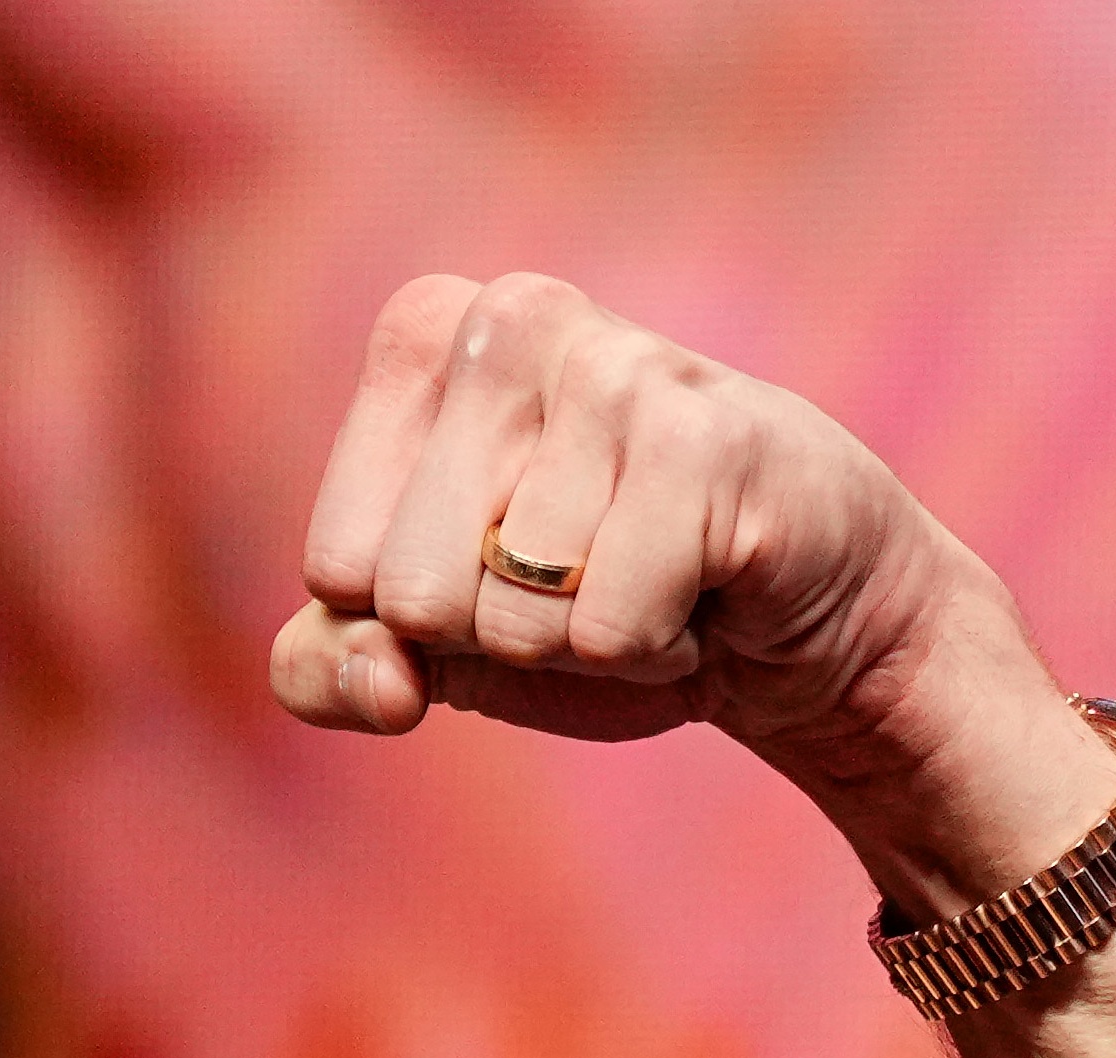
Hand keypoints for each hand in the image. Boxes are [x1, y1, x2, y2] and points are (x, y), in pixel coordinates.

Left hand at [269, 272, 1115, 902]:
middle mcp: (509, 317)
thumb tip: (377, 681)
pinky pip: (607, 627)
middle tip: (584, 577)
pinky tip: (703, 584)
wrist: (785, 618)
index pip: (339, 565)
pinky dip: (654, 646)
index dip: (417, 621)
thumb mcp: (435, 644)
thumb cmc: (593, 601)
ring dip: (588, 640)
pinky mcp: (705, 439)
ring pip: (514, 614)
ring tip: (651, 572)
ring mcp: (613, 364)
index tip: (498, 571)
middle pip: (413, 592)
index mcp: (422, 336)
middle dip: (498, 634)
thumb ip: (330, 668)